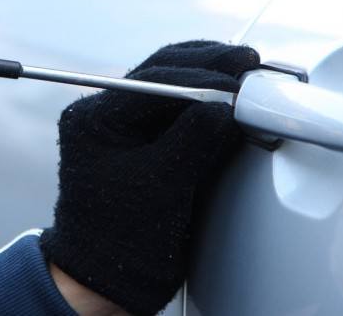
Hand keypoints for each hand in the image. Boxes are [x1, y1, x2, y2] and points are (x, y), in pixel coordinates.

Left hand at [40, 41, 259, 314]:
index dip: (201, 75)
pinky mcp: (145, 144)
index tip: (239, 77)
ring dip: (210, 80)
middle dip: (208, 67)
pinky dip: (208, 105)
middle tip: (249, 61)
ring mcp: (124, 128)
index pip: (152, 80)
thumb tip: (227, 104)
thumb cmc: (120, 240)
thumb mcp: (162, 185)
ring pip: (172, 87)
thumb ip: (194, 139)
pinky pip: (178, 112)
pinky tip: (233, 102)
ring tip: (247, 74)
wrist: (107, 281)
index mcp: (93, 119)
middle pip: (162, 74)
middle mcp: (106, 116)